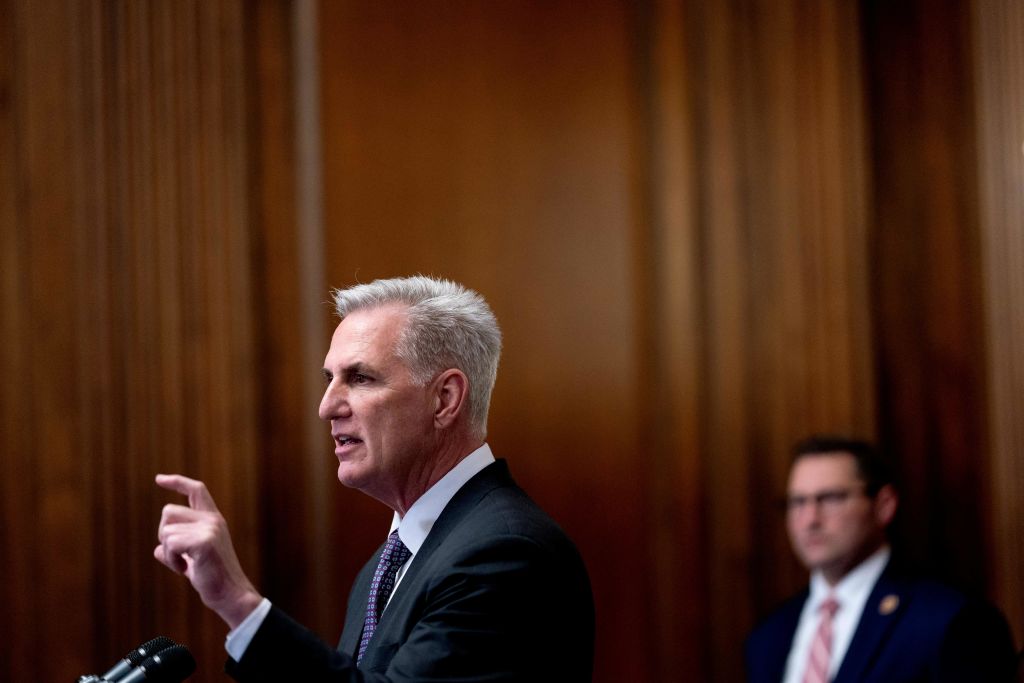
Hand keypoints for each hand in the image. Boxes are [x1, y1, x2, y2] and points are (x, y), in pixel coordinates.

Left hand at [154, 474, 262, 628]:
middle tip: (178, 556)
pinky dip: (171, 560)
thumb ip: (179, 550)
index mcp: (213, 519)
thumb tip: (158, 550)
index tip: (159, 479)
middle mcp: (213, 519)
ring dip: (168, 552)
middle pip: (169, 512)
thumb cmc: (213, 579)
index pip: (196, 490)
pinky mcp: (204, 541)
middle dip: (164, 534)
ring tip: (183, 565)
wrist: (231, 595)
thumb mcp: (194, 560)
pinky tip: (184, 569)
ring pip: (166, 530)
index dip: (177, 482)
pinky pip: (170, 544)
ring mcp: (210, 528)